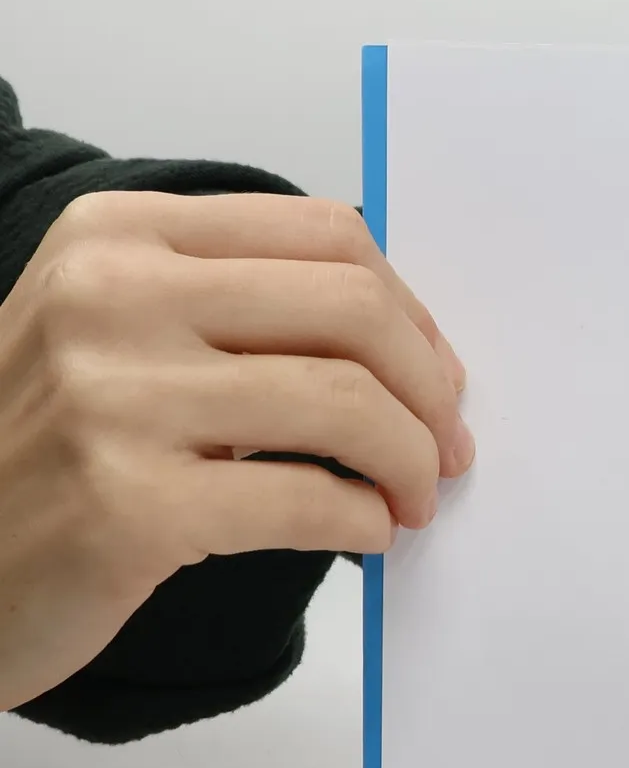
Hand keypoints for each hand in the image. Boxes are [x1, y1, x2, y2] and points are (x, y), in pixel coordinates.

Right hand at [0, 191, 471, 711]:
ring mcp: (113, 399)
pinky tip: (365, 533)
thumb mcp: (114, 330)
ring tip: (412, 497)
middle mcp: (110, 297)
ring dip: (411, 461)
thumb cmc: (43, 451)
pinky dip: (363, 520)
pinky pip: (309, 500)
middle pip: (354, 308)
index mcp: (120, 234)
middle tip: (447, 446)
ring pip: (348, 403)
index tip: (436, 372)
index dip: (412, 309)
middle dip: (431, 386)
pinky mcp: (127, 507)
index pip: (328, 235)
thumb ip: (240, 304)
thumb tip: (416, 341)